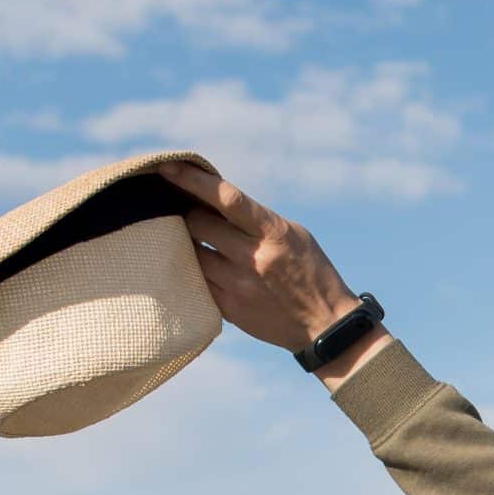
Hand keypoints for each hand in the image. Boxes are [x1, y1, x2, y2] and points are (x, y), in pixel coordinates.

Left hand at [157, 160, 390, 386]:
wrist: (326, 326)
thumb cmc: (311, 272)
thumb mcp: (294, 236)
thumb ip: (257, 220)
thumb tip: (212, 201)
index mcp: (274, 233)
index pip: (226, 198)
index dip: (192, 180)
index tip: (167, 168)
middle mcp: (253, 258)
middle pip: (198, 224)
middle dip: (191, 215)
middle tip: (194, 216)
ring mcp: (239, 286)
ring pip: (191, 253)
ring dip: (190, 244)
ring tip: (199, 243)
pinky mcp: (229, 309)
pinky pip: (196, 281)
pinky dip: (197, 271)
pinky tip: (207, 270)